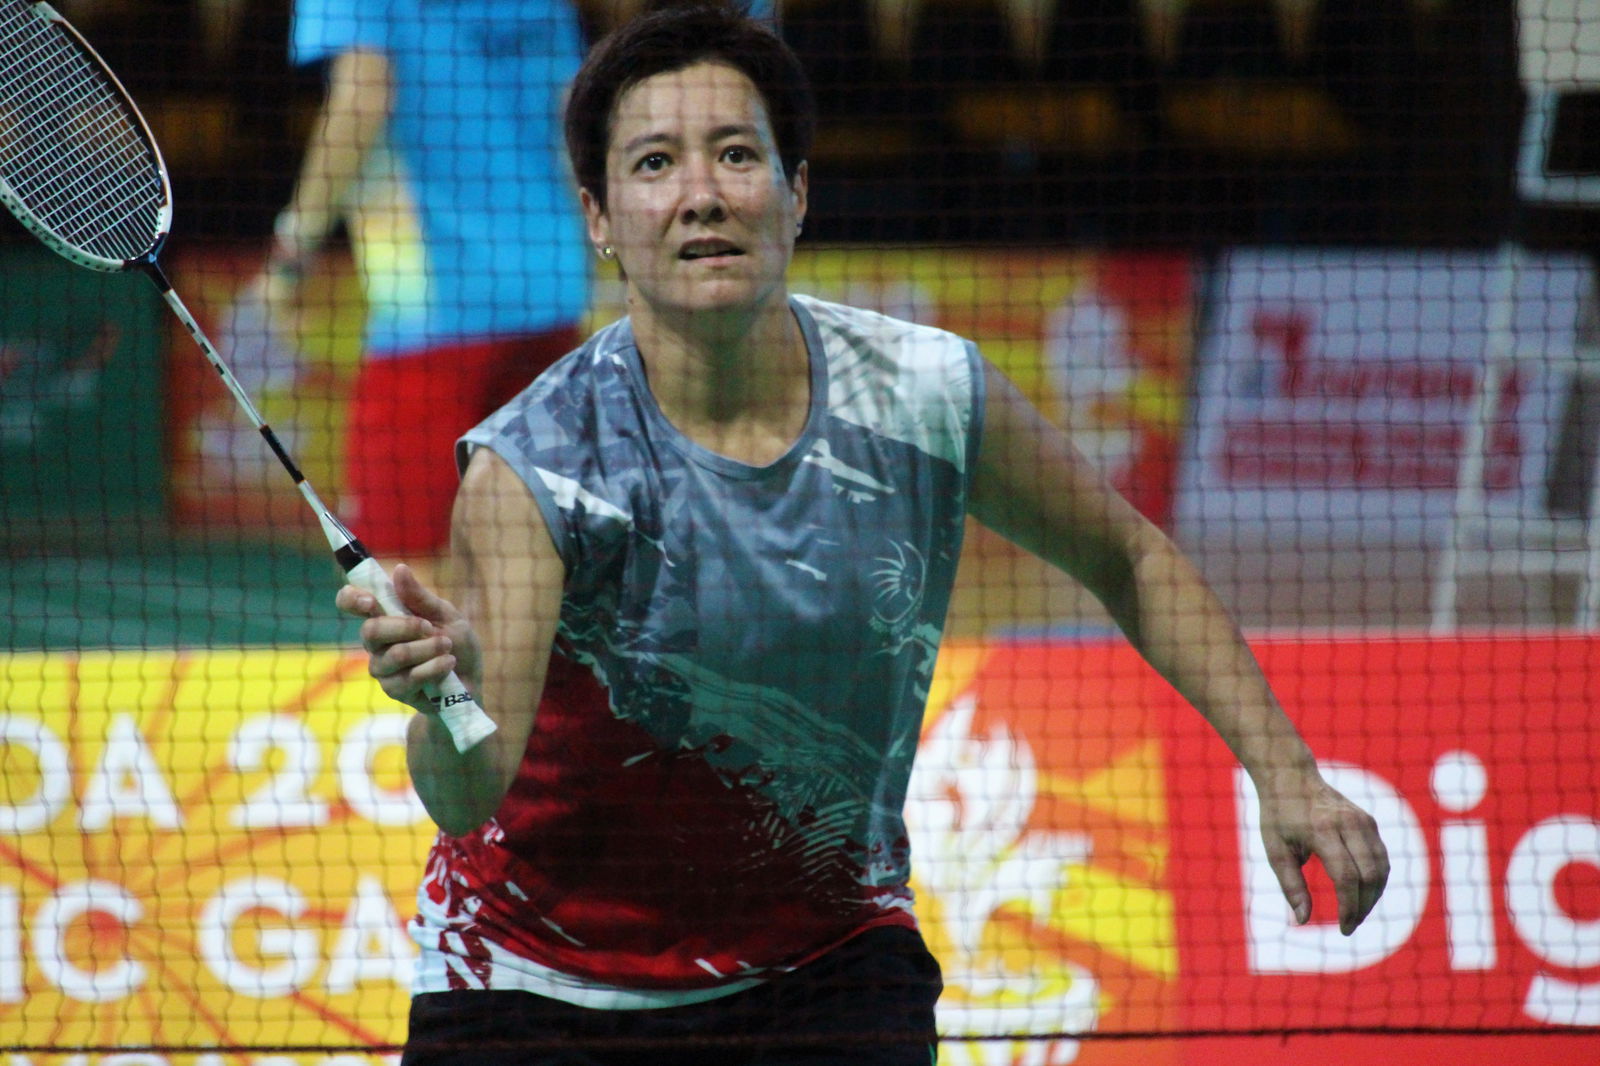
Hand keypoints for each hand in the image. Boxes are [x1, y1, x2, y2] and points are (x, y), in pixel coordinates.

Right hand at [335, 563, 482, 714]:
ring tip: (448, 647)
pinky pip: (409, 678)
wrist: (471, 679)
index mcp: (385, 616)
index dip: (351, 599)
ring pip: (395, 655)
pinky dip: (434, 668)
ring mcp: (383, 668)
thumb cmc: (455, 642)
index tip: (369, 601)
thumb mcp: (446, 614)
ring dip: (428, 649)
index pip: (351, 603)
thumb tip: (399, 569)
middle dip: (405, 626)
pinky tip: (448, 665)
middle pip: (370, 631)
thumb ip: (420, 597)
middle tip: (429, 627)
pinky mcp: (394, 690)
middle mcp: (377, 642)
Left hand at [1255, 767, 1388, 934]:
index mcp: (1322, 829)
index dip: (1349, 907)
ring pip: (1382, 868)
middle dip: (1363, 907)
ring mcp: (1363, 820)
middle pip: (1369, 876)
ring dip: (1373, 897)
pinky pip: (1382, 858)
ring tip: (1356, 913)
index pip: (1346, 876)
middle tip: (1349, 925)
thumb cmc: (1278, 815)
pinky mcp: (1369, 821)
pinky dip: (1377, 880)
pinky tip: (1363, 894)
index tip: (1343, 929)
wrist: (1291, 776)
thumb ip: (1291, 886)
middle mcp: (1348, 823)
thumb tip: (1302, 921)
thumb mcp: (1276, 850)